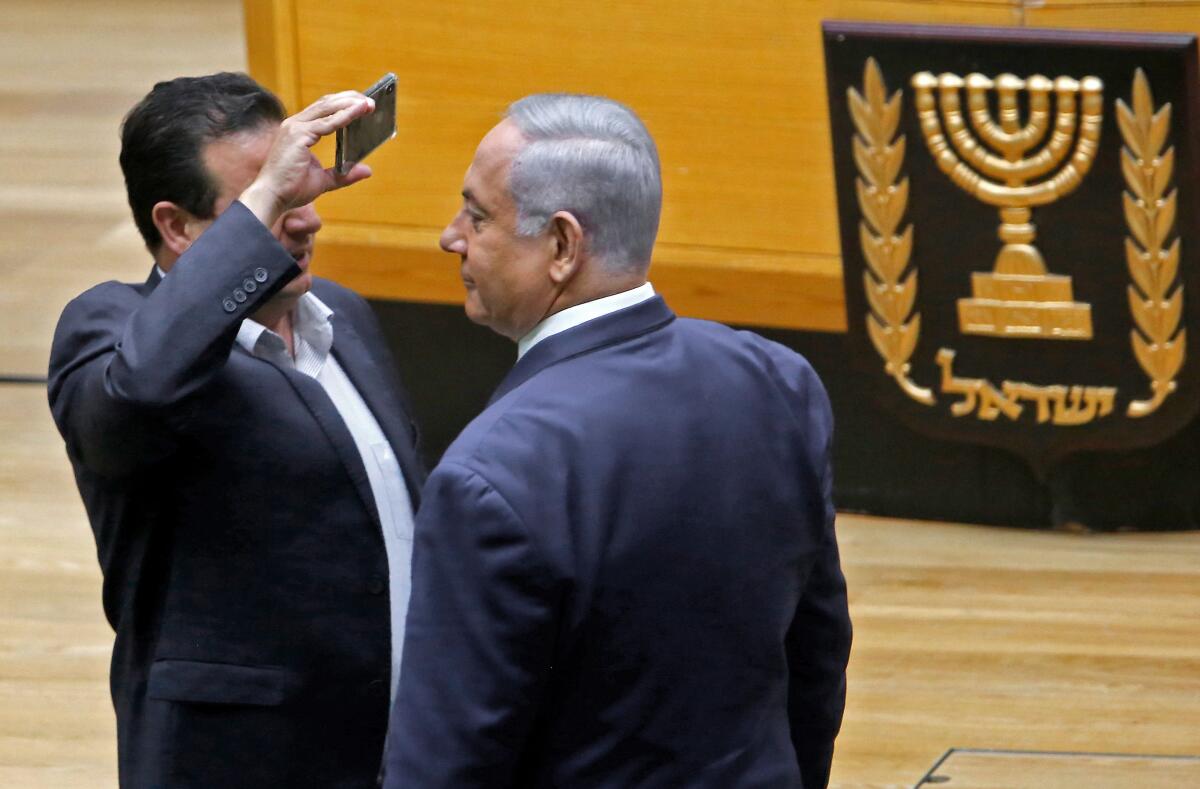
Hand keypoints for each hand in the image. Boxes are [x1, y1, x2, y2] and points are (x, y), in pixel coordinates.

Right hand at [239, 91, 374, 227]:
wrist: (272, 197)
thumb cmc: (291, 189)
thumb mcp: (323, 181)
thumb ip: (344, 174)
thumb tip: (367, 170)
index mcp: (299, 130)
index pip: (323, 109)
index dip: (343, 104)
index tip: (363, 103)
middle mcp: (295, 124)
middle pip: (326, 103)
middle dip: (349, 99)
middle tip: (371, 101)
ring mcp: (295, 127)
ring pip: (327, 108)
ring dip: (350, 104)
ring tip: (369, 104)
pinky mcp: (298, 135)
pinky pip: (327, 123)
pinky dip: (345, 116)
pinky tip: (359, 112)